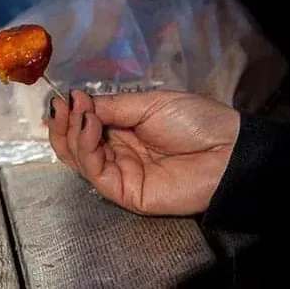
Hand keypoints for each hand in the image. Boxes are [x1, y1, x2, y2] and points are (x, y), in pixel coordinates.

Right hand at [47, 90, 239, 215]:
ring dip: (73, 133)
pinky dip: (86, 148)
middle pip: (75, 145)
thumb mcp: (149, 103)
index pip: (85, 126)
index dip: (71, 113)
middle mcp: (116, 152)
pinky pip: (95, 172)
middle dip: (64, 124)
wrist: (227, 151)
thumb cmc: (195, 122)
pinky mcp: (124, 192)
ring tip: (81, 113)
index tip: (64, 97)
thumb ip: (111, 106)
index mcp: (123, 130)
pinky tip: (91, 126)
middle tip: (62, 105)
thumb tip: (76, 100)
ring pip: (79, 159)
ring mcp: (119, 173)